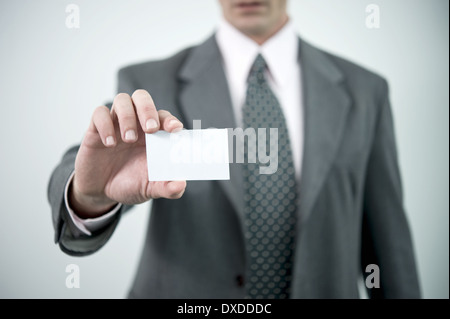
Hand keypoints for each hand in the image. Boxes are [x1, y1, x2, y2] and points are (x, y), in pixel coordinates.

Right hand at [70, 89, 185, 217]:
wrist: (101, 192)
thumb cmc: (130, 184)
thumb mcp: (150, 189)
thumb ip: (166, 188)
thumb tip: (181, 185)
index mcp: (153, 135)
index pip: (163, 116)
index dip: (170, 120)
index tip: (175, 129)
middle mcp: (135, 124)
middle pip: (142, 98)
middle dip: (148, 109)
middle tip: (150, 129)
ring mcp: (115, 124)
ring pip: (122, 100)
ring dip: (127, 116)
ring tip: (129, 139)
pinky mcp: (95, 129)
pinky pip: (99, 113)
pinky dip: (105, 125)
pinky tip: (110, 144)